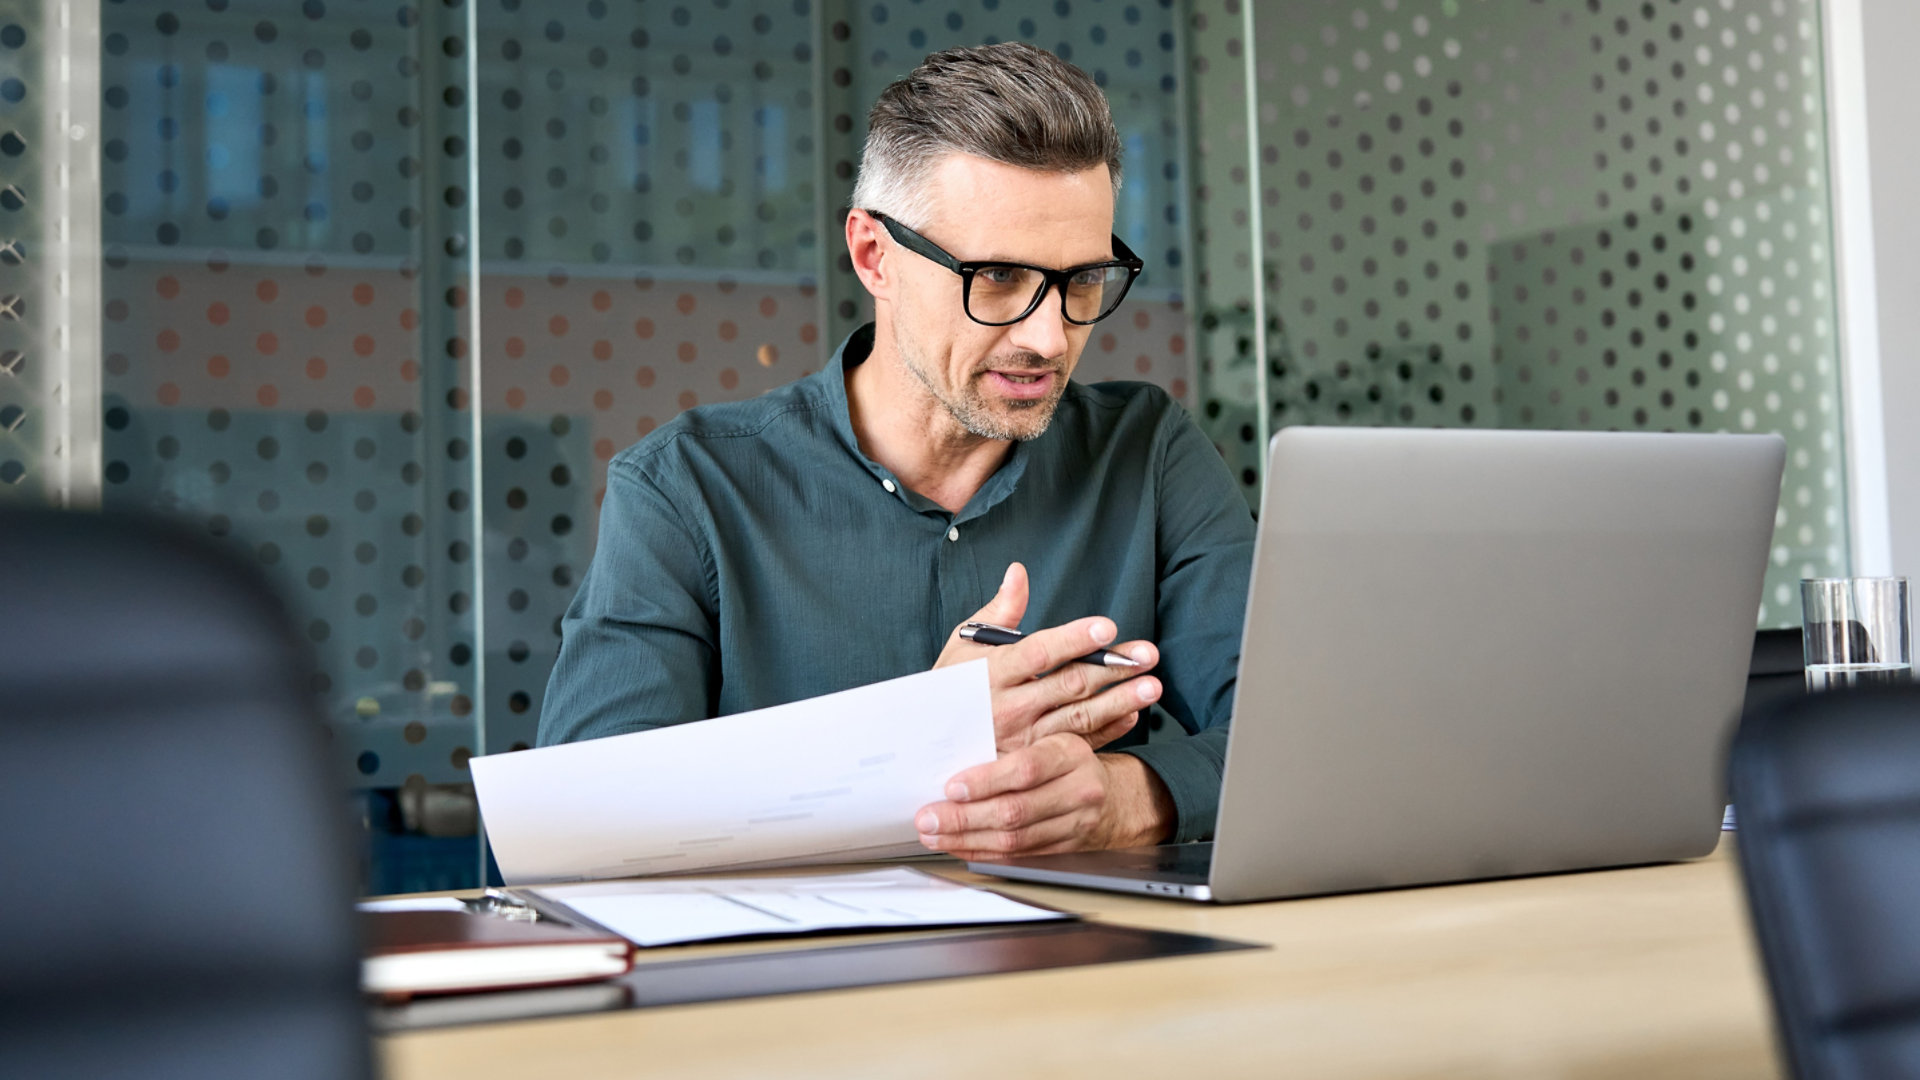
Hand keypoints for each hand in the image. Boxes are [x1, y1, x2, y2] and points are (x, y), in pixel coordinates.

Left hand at [915, 734, 1175, 858]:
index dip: (985, 781)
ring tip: (935, 835)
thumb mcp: (1049, 741)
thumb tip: (950, 759)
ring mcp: (1075, 824)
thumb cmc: (1065, 762)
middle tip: (929, 818)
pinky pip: (1018, 856)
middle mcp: (1078, 790)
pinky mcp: (1065, 850)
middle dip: (964, 818)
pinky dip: (984, 852)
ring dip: (967, 840)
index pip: (1025, 768)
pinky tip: (960, 846)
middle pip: (1015, 810)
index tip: (951, 786)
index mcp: (1070, 753)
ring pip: (1014, 840)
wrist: (1111, 796)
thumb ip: (1010, 749)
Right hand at [934, 562, 1160, 753]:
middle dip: (1112, 668)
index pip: (1038, 652)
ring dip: (1119, 702)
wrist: (926, 749)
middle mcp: (1008, 706)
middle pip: (1068, 685)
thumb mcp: (963, 646)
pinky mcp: (1034, 761)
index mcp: (992, 672)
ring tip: (1152, 686)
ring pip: (1078, 718)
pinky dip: (1107, 732)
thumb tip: (1019, 571)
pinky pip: (1076, 746)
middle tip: (1148, 654)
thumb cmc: (948, 689)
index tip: (1107, 627)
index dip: (1074, 639)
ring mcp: (1023, 738)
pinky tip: (1132, 716)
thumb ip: (998, 610)